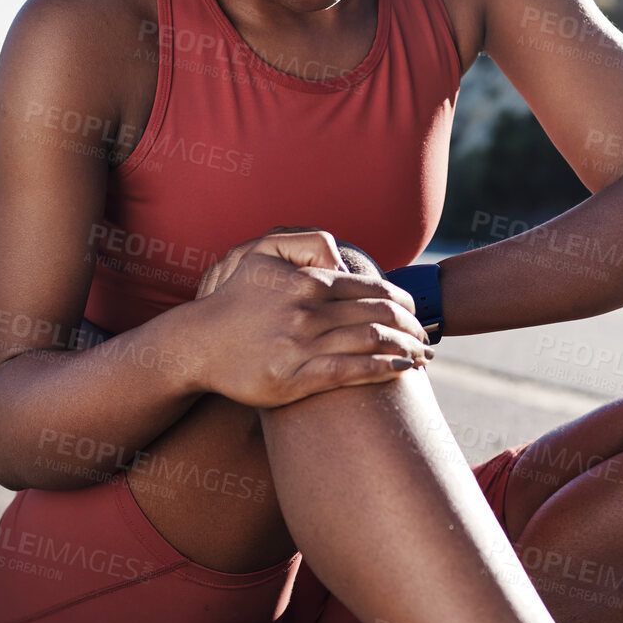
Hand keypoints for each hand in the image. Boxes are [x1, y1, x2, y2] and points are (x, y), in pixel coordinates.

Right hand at [192, 229, 432, 408]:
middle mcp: (308, 312)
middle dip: (412, 327)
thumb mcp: (262, 253)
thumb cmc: (234, 301)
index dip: (403, 301)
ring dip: (406, 348)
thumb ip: (306, 244)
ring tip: (423, 356)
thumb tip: (345, 260)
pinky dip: (383, 369)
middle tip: (426, 337)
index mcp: (307, 282)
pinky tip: (402, 370)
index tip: (416, 313)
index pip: (372, 289)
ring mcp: (302, 346)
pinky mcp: (295, 378)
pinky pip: (350, 372)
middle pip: (379, 315)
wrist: (196, 345)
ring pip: (371, 342)